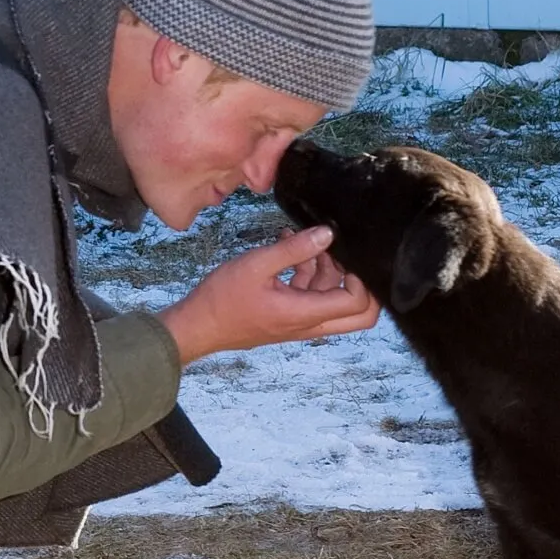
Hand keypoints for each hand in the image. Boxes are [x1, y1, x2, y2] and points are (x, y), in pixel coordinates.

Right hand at [156, 225, 379, 363]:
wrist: (199, 325)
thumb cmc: (222, 298)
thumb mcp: (257, 264)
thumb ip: (294, 249)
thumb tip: (327, 233)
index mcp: (305, 313)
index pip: (357, 303)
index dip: (360, 277)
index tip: (344, 253)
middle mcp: (309, 324)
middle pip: (359, 316)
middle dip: (359, 284)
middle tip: (342, 256)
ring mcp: (300, 323)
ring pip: (335, 302)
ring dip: (329, 272)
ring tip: (305, 243)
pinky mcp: (288, 317)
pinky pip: (312, 297)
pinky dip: (309, 274)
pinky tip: (289, 249)